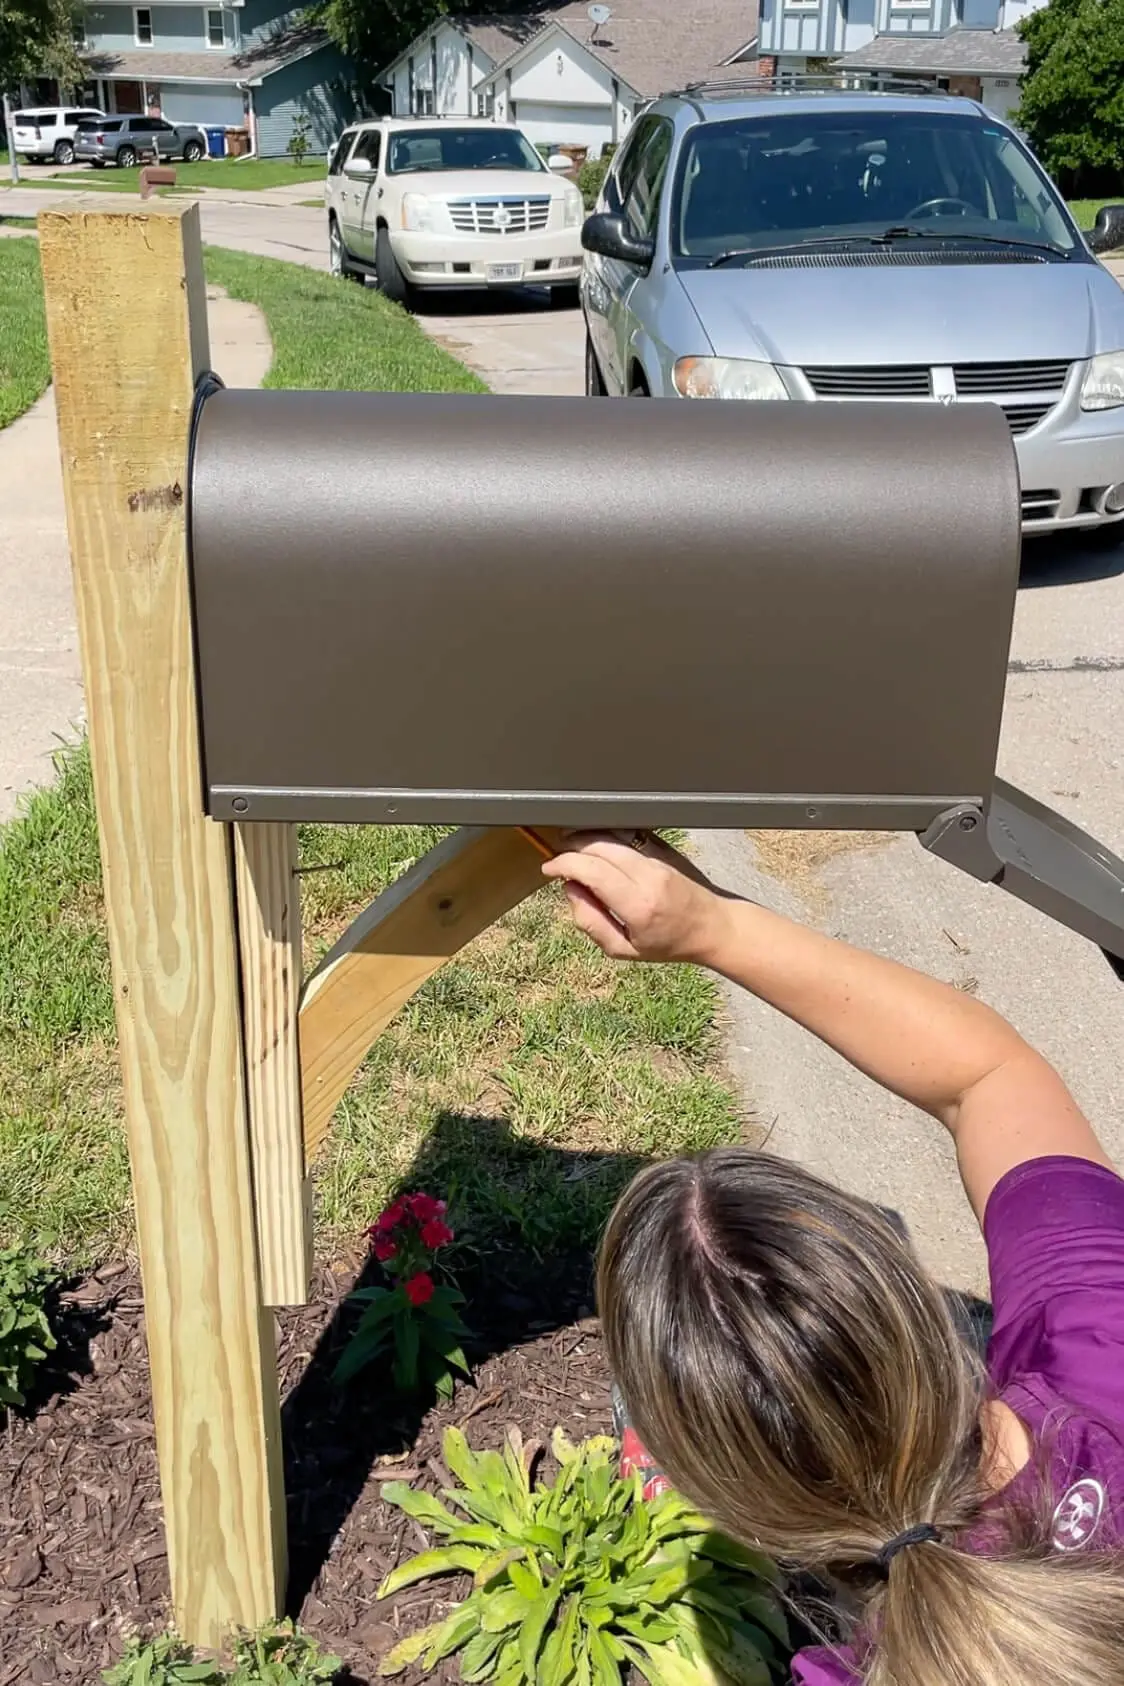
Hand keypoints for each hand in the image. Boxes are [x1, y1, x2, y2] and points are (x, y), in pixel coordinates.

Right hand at [541, 834, 730, 962]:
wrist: (712, 926)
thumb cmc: (668, 944)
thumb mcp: (624, 950)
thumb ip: (591, 922)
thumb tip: (570, 890)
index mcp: (638, 904)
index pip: (592, 870)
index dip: (563, 864)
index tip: (548, 869)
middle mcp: (648, 876)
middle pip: (598, 847)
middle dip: (570, 849)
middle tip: (558, 862)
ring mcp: (658, 858)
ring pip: (612, 836)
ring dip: (585, 839)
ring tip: (570, 850)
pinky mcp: (664, 849)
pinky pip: (627, 834)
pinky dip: (605, 836)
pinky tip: (594, 845)